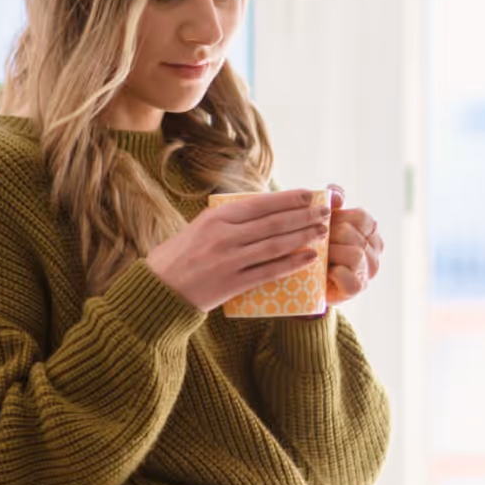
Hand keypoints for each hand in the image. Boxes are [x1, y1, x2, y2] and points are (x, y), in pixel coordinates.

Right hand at [146, 189, 329, 312]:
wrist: (160, 289)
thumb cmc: (179, 256)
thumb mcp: (200, 227)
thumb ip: (229, 219)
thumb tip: (265, 211)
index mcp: (216, 217)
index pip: (261, 204)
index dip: (289, 199)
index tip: (309, 195)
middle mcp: (224, 236)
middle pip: (274, 223)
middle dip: (303, 216)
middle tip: (325, 212)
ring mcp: (230, 260)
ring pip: (275, 245)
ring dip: (303, 237)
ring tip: (322, 232)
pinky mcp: (233, 283)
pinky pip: (269, 271)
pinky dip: (291, 264)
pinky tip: (309, 258)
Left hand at [323, 184, 383, 305]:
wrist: (306, 282)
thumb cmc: (317, 247)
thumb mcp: (324, 222)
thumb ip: (331, 203)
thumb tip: (334, 192)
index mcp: (371, 231)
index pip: (361, 216)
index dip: (337, 218)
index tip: (323, 225)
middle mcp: (375, 251)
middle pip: (352, 233)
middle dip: (327, 236)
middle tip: (315, 242)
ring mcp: (368, 270)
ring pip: (354, 253)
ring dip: (330, 253)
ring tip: (317, 256)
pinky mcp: (357, 288)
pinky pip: (347, 275)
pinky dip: (333, 272)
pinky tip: (324, 271)